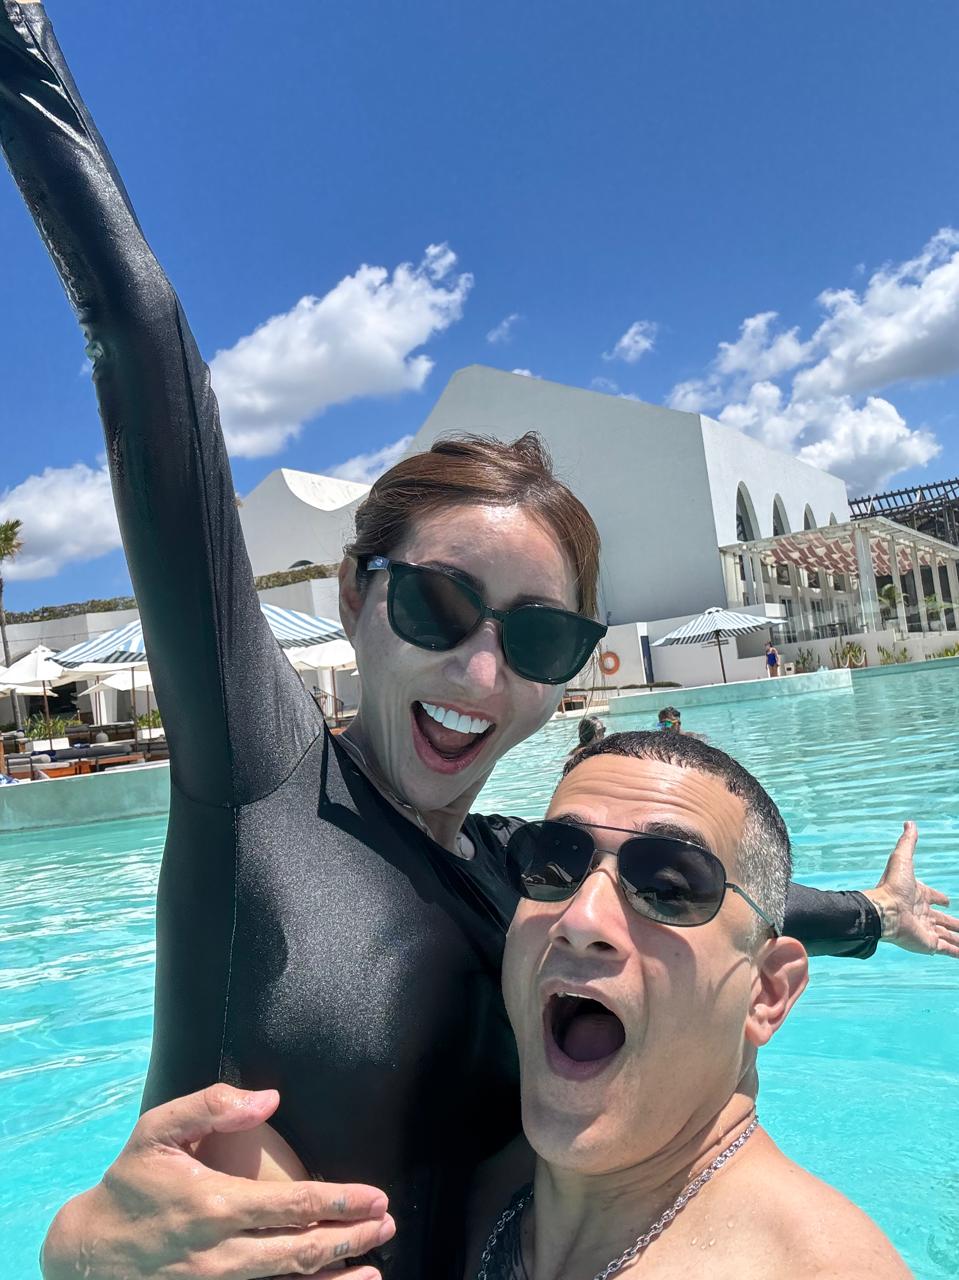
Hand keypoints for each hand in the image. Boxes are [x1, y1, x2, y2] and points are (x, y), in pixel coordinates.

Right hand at [42, 1084, 393, 1279]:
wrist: (87, 1250)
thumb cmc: (130, 1183)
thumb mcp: (157, 1131)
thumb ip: (211, 1106)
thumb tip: (268, 1098)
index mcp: (215, 1205)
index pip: (293, 1206)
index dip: (340, 1202)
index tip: (376, 1197)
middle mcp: (221, 1252)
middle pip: (300, 1250)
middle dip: (350, 1238)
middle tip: (387, 1224)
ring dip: (337, 1276)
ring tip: (375, 1267)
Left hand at [863, 822, 958, 958]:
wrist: (885, 911)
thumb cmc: (892, 885)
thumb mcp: (902, 858)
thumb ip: (908, 842)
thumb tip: (909, 823)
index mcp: (918, 896)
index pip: (932, 898)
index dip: (940, 899)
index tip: (946, 902)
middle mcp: (922, 914)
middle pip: (942, 920)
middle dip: (953, 922)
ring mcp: (925, 930)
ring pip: (947, 936)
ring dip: (957, 938)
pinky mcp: (929, 944)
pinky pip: (947, 949)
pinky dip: (957, 952)